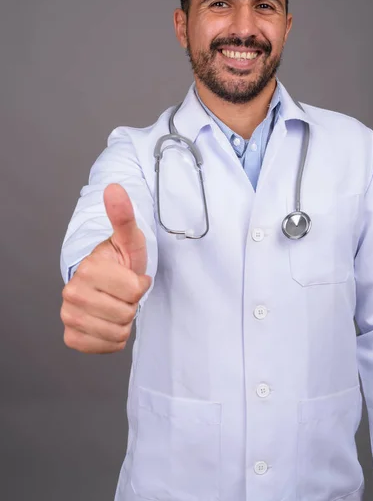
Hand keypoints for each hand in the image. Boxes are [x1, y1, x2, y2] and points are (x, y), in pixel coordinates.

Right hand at [61, 183, 151, 353]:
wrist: (103, 282)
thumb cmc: (120, 261)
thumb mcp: (129, 239)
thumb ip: (123, 215)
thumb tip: (114, 188)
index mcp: (88, 268)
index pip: (134, 290)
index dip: (139, 285)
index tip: (131, 277)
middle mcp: (72, 293)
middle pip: (126, 314)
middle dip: (131, 304)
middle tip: (123, 293)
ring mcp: (69, 315)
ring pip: (118, 333)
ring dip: (124, 322)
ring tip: (116, 304)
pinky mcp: (72, 336)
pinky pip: (105, 347)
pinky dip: (114, 338)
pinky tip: (108, 321)